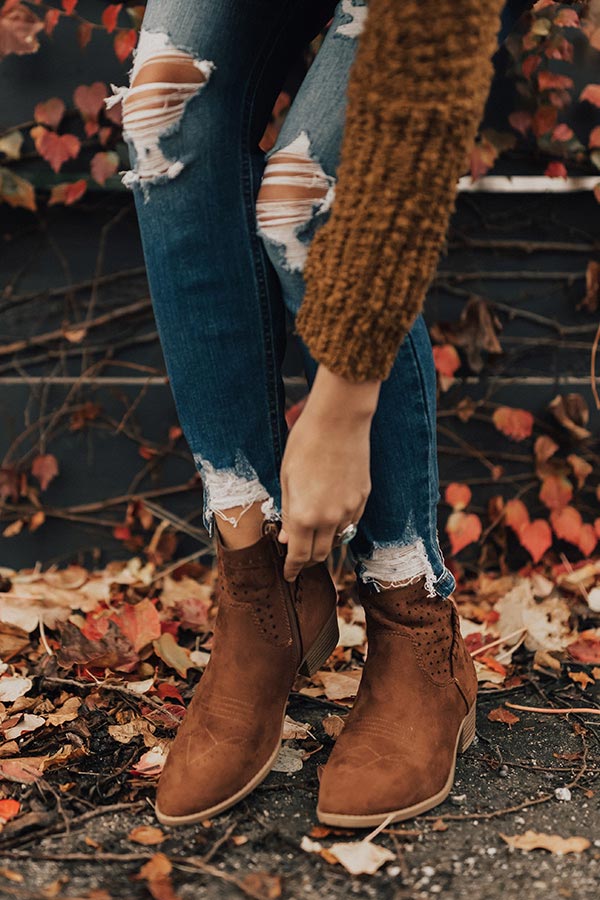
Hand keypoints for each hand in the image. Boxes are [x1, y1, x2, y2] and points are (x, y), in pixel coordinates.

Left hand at [278, 365, 380, 580]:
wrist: (339, 420)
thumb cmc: (305, 444)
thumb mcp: (287, 479)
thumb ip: (288, 513)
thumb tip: (286, 539)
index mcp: (304, 515)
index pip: (298, 555)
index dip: (292, 568)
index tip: (288, 575)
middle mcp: (330, 518)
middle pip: (320, 553)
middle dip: (307, 559)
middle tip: (297, 557)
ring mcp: (350, 509)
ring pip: (337, 539)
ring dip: (324, 542)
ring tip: (312, 534)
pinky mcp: (363, 497)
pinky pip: (351, 522)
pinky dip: (339, 526)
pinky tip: (330, 516)